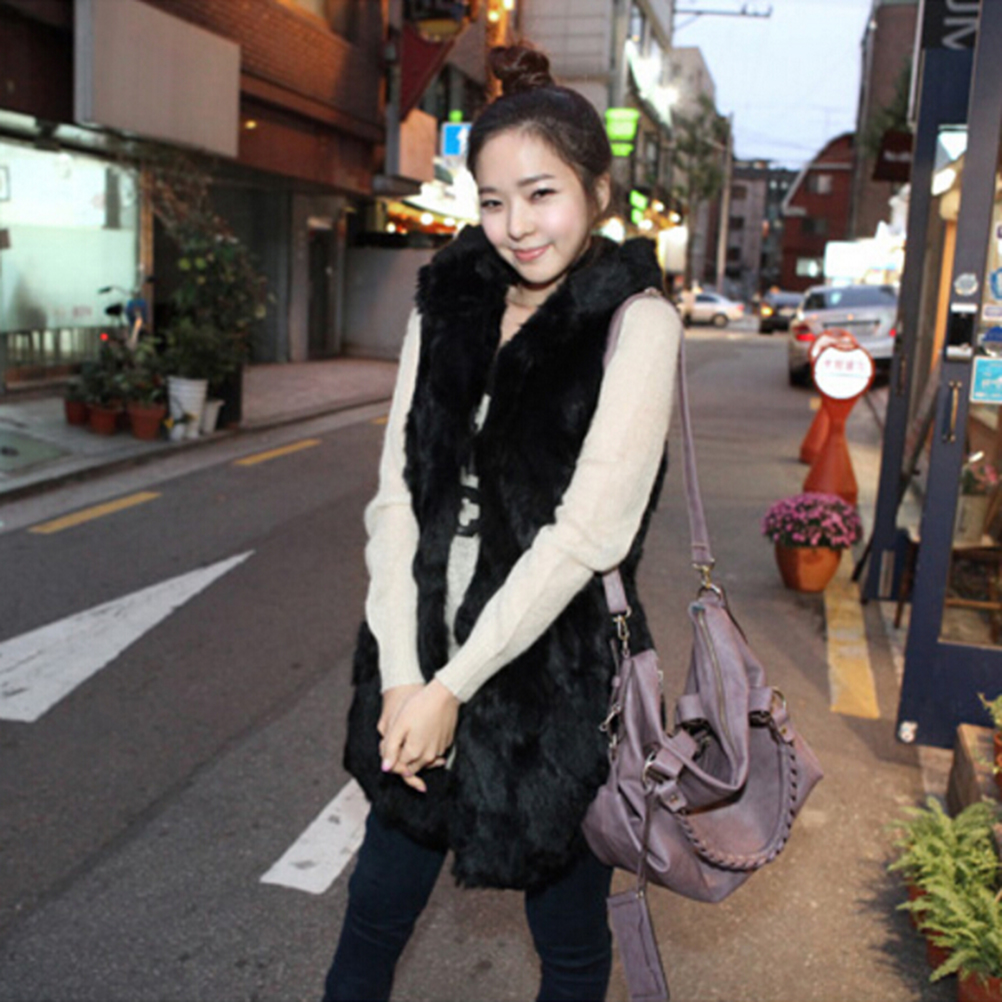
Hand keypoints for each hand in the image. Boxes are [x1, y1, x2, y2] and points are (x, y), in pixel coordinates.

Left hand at [380, 679, 458, 793]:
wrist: (444, 694)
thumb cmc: (418, 706)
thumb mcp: (398, 725)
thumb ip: (390, 748)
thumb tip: (385, 767)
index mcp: (413, 753)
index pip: (398, 765)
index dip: (391, 756)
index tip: (390, 742)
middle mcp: (428, 757)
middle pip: (411, 766)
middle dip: (403, 758)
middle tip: (400, 739)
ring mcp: (439, 750)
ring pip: (423, 760)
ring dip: (416, 754)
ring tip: (412, 734)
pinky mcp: (446, 743)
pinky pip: (434, 751)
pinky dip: (427, 747)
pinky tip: (424, 732)